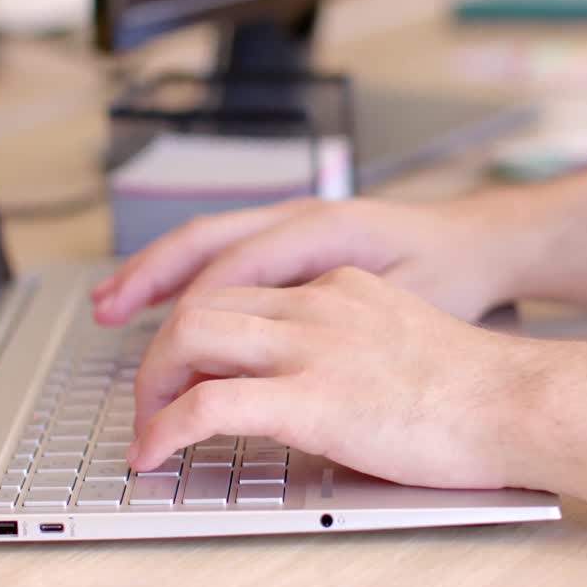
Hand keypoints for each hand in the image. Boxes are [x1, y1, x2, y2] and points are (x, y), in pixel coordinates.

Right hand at [93, 196, 521, 326]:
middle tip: (104, 314)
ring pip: (208, 240)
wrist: (482, 243)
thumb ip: (334, 326)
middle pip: (204, 241)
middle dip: (147, 277)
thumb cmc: (450, 276)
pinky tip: (166, 298)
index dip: (188, 323)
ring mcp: (294, 222)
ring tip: (109, 301)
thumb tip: (270, 360)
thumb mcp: (401, 307)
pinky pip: (228, 250)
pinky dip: (188, 272)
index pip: (232, 272)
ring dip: (156, 270)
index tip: (165, 369)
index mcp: (324, 231)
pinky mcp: (295, 238)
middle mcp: (300, 217)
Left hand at [127, 266, 535, 489]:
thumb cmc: (474, 390)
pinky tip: (154, 452)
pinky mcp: (311, 396)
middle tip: (151, 394)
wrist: (519, 403)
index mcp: (337, 289)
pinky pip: (209, 403)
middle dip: (159, 349)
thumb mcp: (398, 342)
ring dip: (153, 382)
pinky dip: (166, 428)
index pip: (241, 287)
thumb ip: (346, 350)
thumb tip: (310, 395)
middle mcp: (315, 304)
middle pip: (201, 300)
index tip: (181, 360)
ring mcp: (311, 346)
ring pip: (191, 335)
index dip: (197, 325)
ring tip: (147, 424)